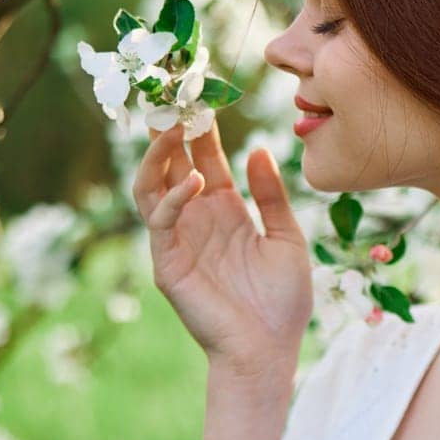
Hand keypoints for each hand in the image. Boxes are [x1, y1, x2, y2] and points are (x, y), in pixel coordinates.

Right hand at [133, 118, 312, 376]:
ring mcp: (178, 239)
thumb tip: (257, 148)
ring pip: (151, 186)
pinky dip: (173, 199)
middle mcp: (197, 218)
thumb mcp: (287, 237)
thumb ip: (272, 195)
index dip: (202, 127)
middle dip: (171, 130)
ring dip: (160, 156)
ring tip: (175, 128)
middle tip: (175, 95)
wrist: (270, 349)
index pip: (205, 158)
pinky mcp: (168, 263)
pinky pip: (160, 222)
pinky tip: (196, 184)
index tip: (204, 91)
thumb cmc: (282, 300)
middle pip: (173, 164)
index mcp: (226, 209)